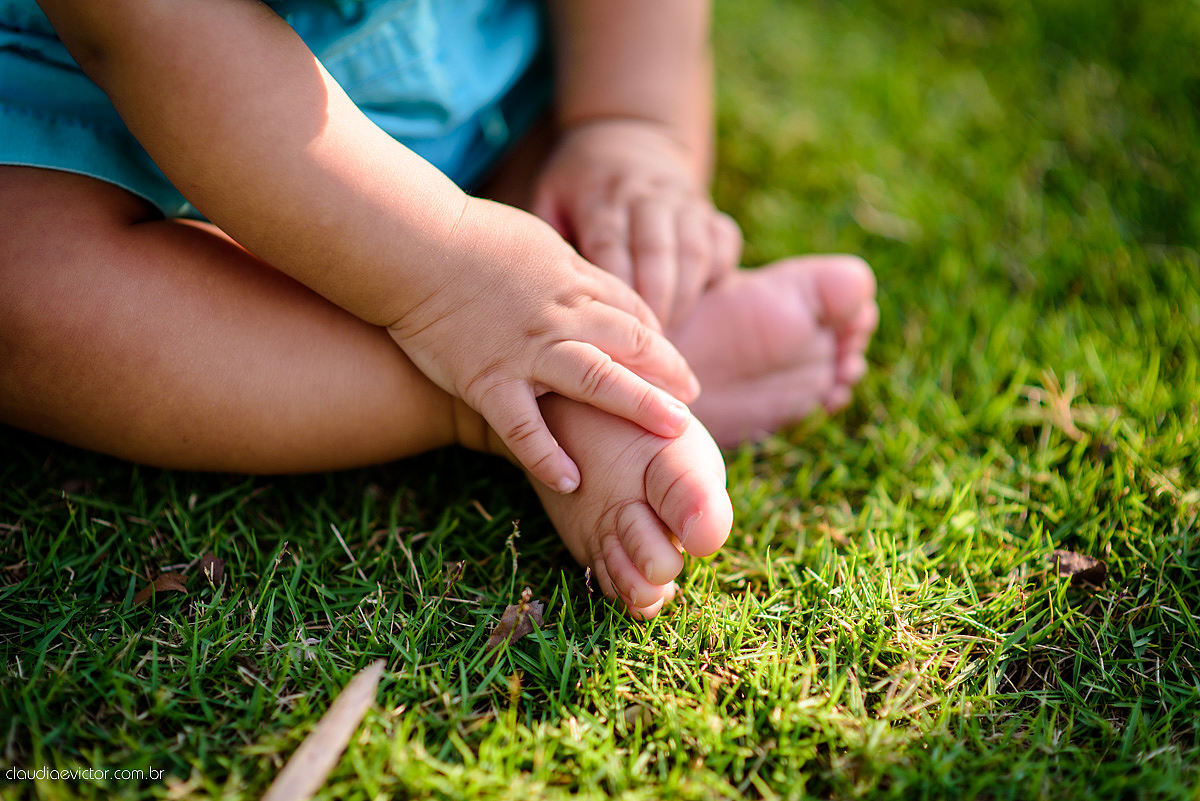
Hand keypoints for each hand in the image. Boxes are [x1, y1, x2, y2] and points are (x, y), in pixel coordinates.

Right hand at [386, 197, 699, 492]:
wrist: (413, 243)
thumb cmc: (469, 237)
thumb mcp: (537, 242)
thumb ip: (569, 270)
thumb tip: (591, 284)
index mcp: (572, 282)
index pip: (631, 315)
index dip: (659, 343)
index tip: (675, 367)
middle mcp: (560, 317)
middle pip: (630, 345)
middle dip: (668, 373)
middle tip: (693, 401)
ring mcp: (525, 350)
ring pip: (595, 378)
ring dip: (638, 404)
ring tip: (674, 431)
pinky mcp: (487, 379)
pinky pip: (522, 425)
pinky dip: (545, 454)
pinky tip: (570, 480)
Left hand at [532, 119, 742, 326]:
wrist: (627, 135)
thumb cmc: (580, 184)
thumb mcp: (550, 195)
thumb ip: (546, 239)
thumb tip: (539, 290)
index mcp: (601, 196)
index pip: (610, 244)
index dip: (615, 288)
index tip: (613, 327)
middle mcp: (644, 195)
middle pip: (656, 250)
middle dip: (655, 299)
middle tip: (648, 345)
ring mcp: (680, 199)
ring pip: (693, 248)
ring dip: (686, 294)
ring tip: (673, 333)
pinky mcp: (707, 206)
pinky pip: (723, 239)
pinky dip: (719, 270)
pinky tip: (705, 301)